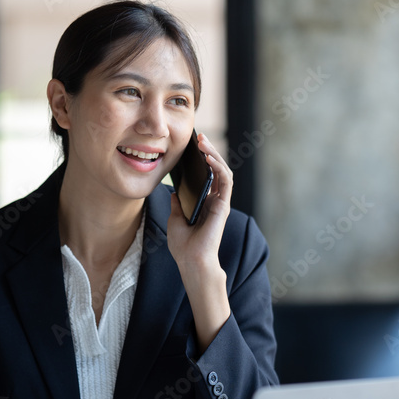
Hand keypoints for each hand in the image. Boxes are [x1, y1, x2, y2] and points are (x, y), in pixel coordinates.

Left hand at [166, 131, 232, 275]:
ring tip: (203, 142)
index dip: (201, 160)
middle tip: (199, 136)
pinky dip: (218, 167)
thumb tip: (173, 191)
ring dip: (214, 154)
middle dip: (209, 151)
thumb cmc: (183, 246)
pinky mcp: (223, 205)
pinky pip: (225, 181)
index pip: (206, 176)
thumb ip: (177, 204)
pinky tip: (208, 157)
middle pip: (215, 170)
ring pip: (222, 172)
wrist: (191, 261)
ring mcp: (220, 202)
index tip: (192, 146)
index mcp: (205, 203)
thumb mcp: (174, 219)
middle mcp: (215, 201)